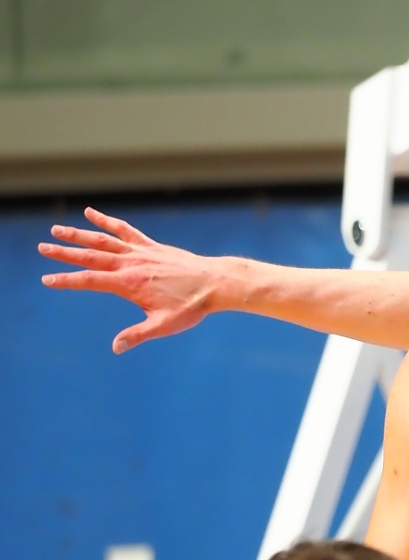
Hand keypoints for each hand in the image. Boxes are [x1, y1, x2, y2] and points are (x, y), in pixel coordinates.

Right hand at [38, 207, 227, 352]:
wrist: (215, 283)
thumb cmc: (191, 307)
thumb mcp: (164, 325)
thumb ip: (137, 335)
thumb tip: (116, 347)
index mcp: (129, 284)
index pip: (90, 280)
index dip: (67, 280)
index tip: (47, 280)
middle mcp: (131, 264)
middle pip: (91, 256)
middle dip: (65, 253)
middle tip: (42, 248)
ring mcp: (141, 252)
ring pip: (104, 240)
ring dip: (79, 234)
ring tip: (57, 229)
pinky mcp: (151, 246)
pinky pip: (125, 231)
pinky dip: (107, 222)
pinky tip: (91, 213)